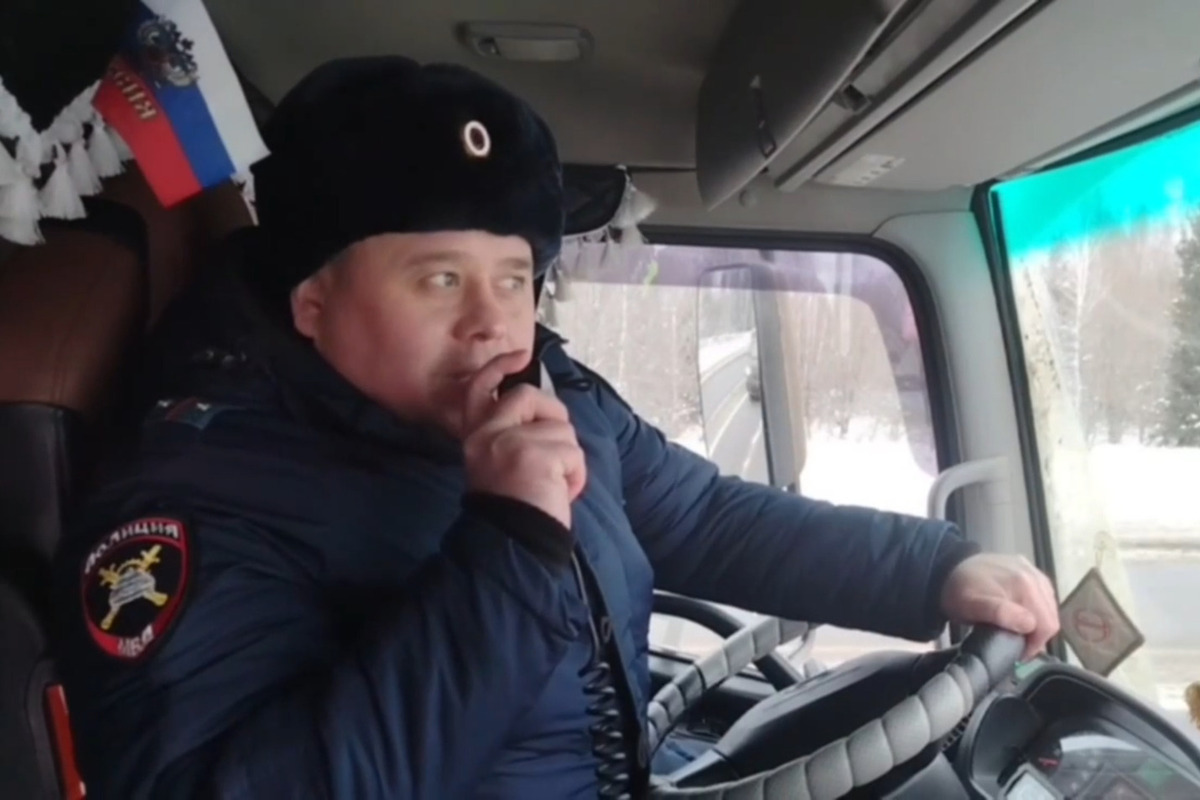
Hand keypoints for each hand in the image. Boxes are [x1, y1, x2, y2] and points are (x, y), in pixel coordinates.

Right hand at [461, 351, 586, 528]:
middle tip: (556, 449)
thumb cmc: (514, 507)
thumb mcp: (500, 463)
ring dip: (568, 457)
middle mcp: (486, 433)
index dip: (499, 366)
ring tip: (553, 485)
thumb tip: (546, 413)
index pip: (480, 388)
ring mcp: (509, 441)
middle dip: (552, 416)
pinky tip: (561, 493)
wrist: (511, 544)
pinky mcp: (535, 453)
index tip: (521, 354)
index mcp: (475, 435)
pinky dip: (576, 475)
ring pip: (560, 428)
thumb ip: (513, 434)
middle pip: (528, 396)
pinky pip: (572, 452)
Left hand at [940, 553, 1060, 659]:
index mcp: (1025, 585)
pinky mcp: (1027, 568)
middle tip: (1017, 645)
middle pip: (1050, 616)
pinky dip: (1035, 608)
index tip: (1017, 653)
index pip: (1046, 625)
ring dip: (1037, 622)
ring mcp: (1031, 569)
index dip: (1034, 645)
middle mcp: (1033, 575)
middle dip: (1036, 635)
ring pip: (1049, 606)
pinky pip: (1042, 594)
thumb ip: (1000, 614)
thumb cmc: (958, 593)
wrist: (944, 570)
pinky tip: (1020, 613)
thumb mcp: (973, 608)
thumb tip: (1029, 624)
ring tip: (1018, 631)